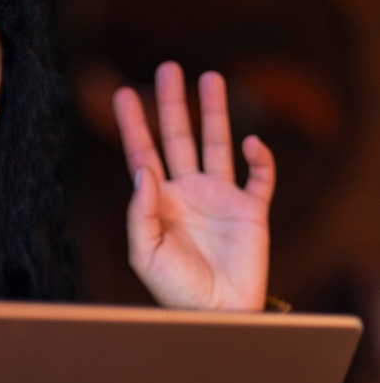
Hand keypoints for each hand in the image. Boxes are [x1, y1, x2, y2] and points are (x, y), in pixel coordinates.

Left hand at [113, 61, 274, 310]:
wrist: (215, 314)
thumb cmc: (174, 289)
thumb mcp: (145, 254)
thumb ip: (140, 213)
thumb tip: (143, 170)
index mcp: (159, 202)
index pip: (142, 155)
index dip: (133, 125)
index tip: (122, 93)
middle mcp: (187, 192)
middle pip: (178, 138)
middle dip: (173, 104)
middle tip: (168, 68)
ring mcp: (220, 198)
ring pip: (217, 144)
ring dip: (215, 113)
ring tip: (210, 78)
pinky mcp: (251, 210)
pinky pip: (259, 177)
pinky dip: (260, 159)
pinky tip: (252, 144)